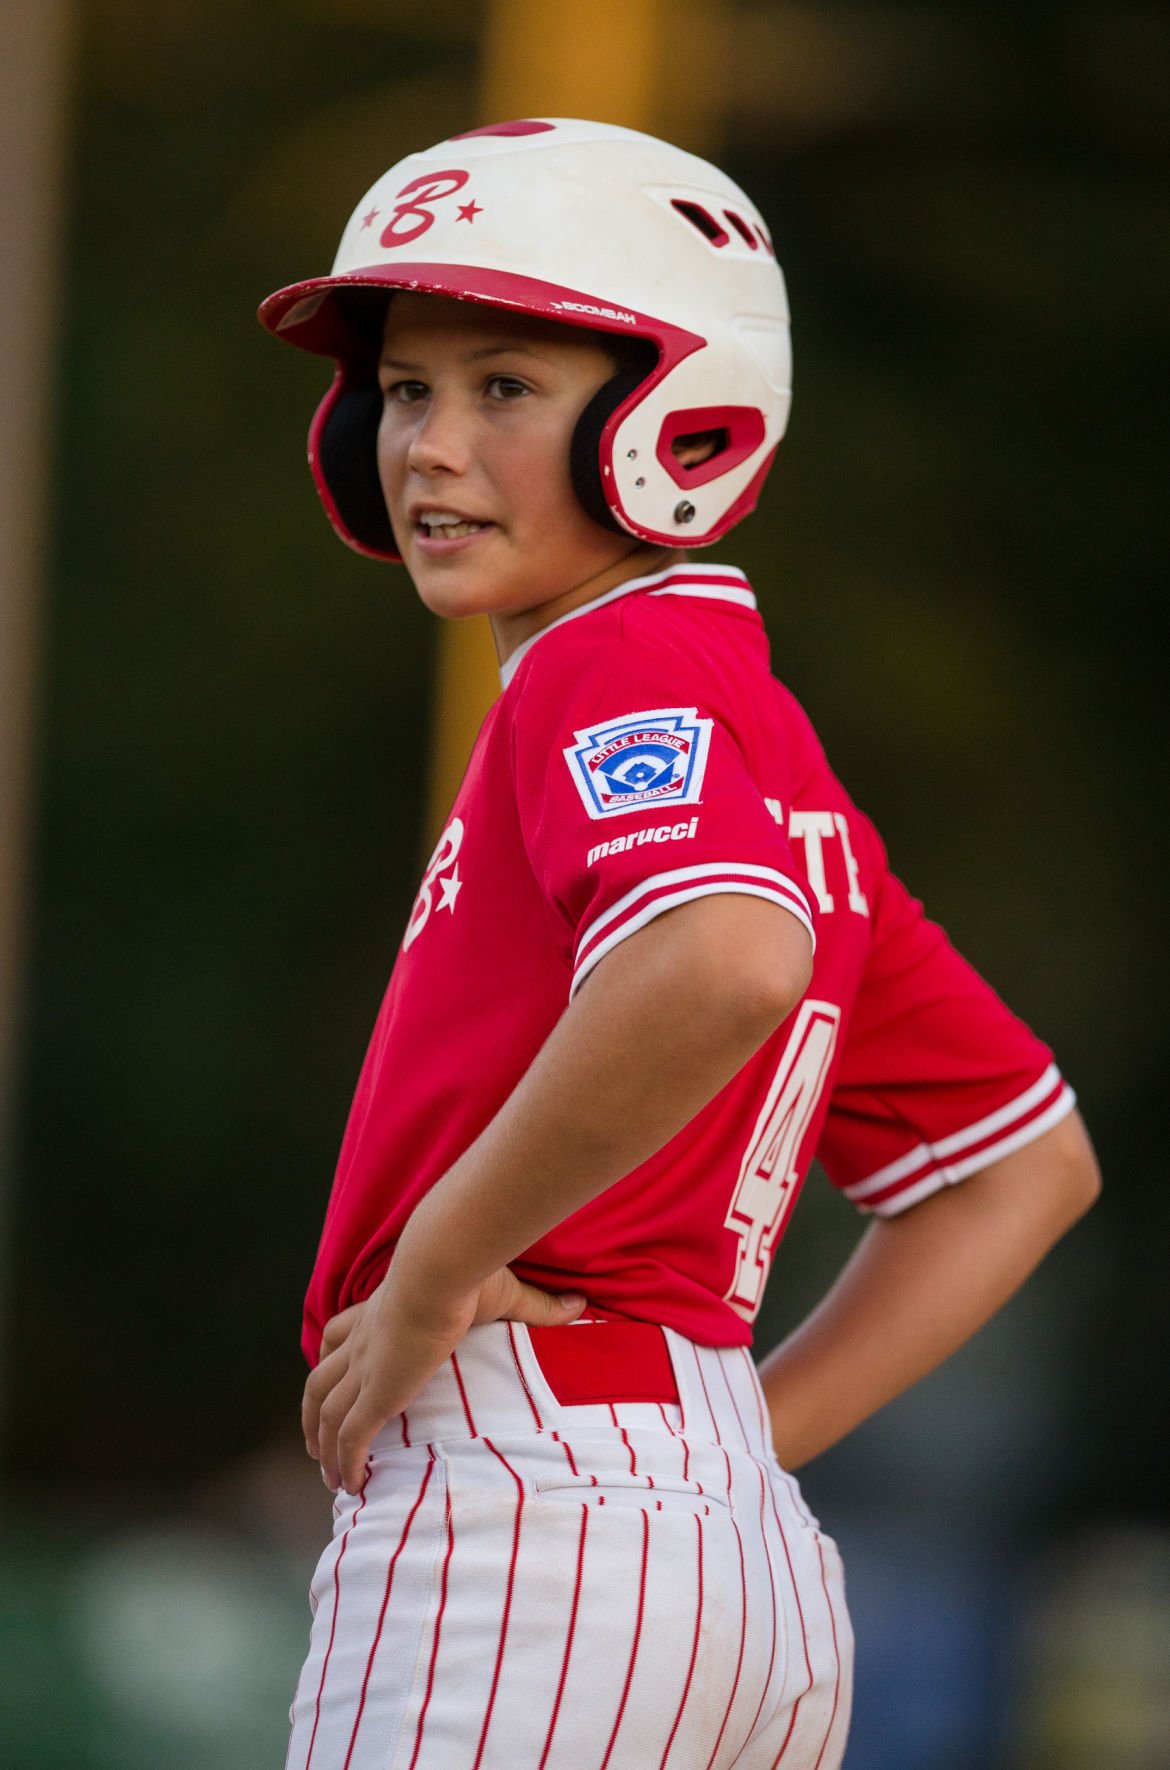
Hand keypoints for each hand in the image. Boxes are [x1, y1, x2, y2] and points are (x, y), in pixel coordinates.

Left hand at [303, 1266, 586, 1493]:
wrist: (443, 1269)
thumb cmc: (469, 1272)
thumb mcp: (503, 1290)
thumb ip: (538, 1306)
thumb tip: (580, 1303)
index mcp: (381, 1311)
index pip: (340, 1336)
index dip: (333, 1360)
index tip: (335, 1379)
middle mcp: (362, 1342)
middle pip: (319, 1381)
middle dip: (314, 1413)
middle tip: (317, 1440)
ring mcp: (364, 1369)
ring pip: (324, 1414)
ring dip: (322, 1446)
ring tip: (330, 1476)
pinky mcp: (375, 1394)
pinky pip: (349, 1438)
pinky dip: (345, 1463)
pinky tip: (350, 1485)